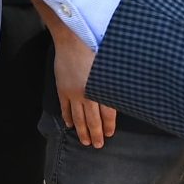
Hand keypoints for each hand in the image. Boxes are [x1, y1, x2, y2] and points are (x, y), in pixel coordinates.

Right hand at [51, 31, 115, 147]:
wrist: (73, 38)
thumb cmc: (95, 47)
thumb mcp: (110, 65)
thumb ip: (113, 82)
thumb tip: (120, 94)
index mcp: (101, 88)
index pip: (107, 113)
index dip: (108, 125)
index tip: (110, 134)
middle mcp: (87, 94)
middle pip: (92, 119)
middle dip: (95, 134)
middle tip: (97, 145)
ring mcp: (73, 92)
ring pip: (77, 117)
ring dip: (81, 130)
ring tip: (84, 141)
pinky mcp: (62, 88)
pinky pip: (64, 107)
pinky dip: (67, 117)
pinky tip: (69, 125)